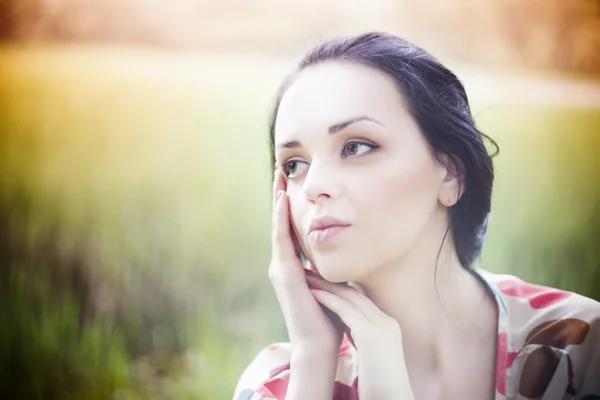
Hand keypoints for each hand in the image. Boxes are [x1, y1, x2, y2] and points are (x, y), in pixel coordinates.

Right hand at [268, 168, 342, 353]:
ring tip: (279, 176)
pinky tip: (283, 199)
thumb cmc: (329, 320)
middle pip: (279, 222)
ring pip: (277, 226)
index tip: (291, 182)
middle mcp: (282, 264)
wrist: (318, 346)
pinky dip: (281, 218)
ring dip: (278, 200)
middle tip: (279, 168)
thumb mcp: (332, 287)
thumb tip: (346, 254)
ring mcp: (280, 268)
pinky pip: (282, 239)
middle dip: (280, 195)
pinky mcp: (284, 274)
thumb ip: (332, 270)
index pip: (289, 228)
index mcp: (293, 267)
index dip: (289, 206)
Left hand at [306, 275, 414, 399]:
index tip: (325, 284)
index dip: (342, 290)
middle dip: (334, 282)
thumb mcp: (374, 359)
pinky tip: (313, 292)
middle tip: (314, 272)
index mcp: (388, 328)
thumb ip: (367, 344)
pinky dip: (328, 298)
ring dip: (327, 285)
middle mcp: (387, 322)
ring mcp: (382, 327)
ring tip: (308, 277)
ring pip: (350, 297)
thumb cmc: (381, 389)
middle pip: (357, 293)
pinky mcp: (372, 335)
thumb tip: (354, 336)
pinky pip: (345, 309)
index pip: (363, 301)